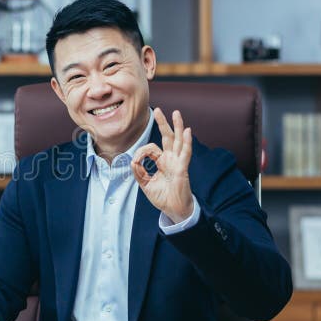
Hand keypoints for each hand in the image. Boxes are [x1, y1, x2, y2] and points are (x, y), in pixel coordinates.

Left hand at [131, 108, 193, 222]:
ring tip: (176, 113)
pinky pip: (185, 153)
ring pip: (178, 140)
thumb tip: (132, 162)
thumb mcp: (145, 184)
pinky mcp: (182, 168)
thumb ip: (139, 172)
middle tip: (157, 110)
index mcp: (162, 161)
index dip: (140, 152)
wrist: (173, 210)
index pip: (150, 149)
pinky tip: (187, 131)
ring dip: (177, 126)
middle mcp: (171, 159)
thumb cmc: (162, 197)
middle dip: (162, 123)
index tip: (135, 162)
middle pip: (167, 137)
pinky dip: (186, 142)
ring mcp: (178, 162)